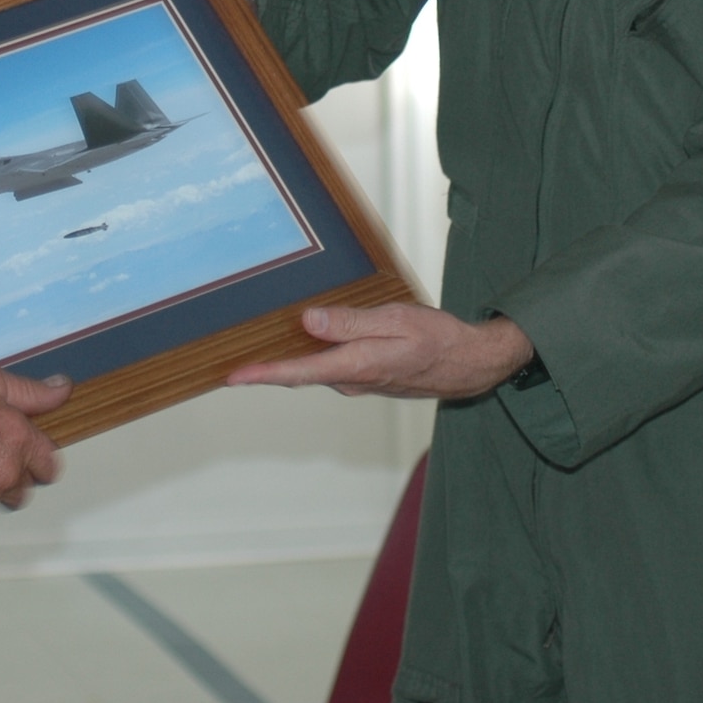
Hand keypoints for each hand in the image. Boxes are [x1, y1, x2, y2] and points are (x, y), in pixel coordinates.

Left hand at [227, 305, 533, 399]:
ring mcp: (360, 381)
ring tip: (258, 345)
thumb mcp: (396, 321)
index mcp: (357, 366)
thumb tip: (309, 321)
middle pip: (300, 374)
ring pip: (315, 369)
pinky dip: (312, 356)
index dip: (263, 374)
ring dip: (288, 360)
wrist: (471, 364)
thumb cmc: (438, 339)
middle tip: (231, 361)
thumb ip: (350, 323)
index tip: (233, 377)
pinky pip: (331, 366)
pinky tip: (306, 339)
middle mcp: (353, 380)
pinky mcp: (367, 376)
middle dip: (265, 368)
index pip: (299, 372)